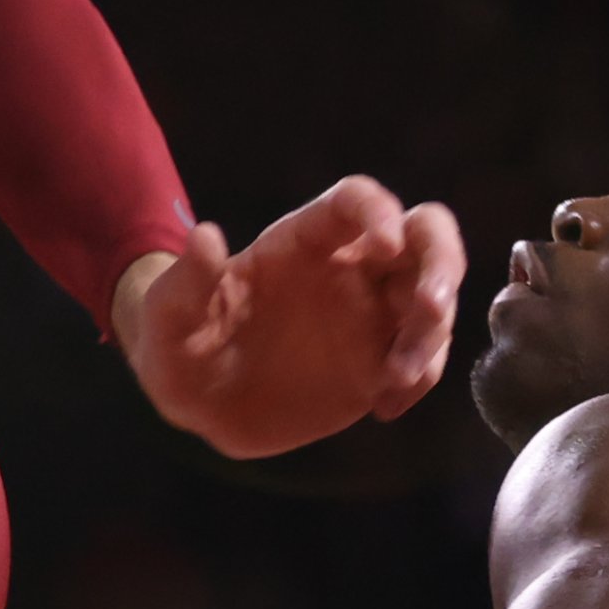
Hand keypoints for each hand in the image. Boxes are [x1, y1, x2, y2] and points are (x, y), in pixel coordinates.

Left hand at [117, 176, 466, 457]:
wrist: (199, 406)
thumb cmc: (179, 345)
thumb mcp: (167, 318)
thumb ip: (186, 282)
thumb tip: (205, 236)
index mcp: (301, 241)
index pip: (356, 201)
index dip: (378, 211)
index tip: (383, 243)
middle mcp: (349, 269)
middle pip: (424, 235)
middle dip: (441, 262)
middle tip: (427, 309)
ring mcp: (372, 316)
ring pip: (435, 299)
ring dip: (432, 336)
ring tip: (394, 380)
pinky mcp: (381, 364)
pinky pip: (426, 360)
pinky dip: (420, 380)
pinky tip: (383, 407)